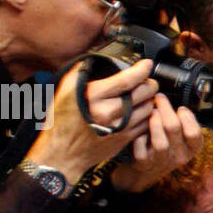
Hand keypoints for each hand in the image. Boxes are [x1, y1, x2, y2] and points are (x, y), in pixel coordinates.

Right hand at [25, 59, 158, 184]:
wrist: (63, 153)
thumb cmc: (63, 121)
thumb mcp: (65, 91)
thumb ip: (81, 71)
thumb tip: (97, 59)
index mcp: (94, 97)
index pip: (127, 80)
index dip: (141, 70)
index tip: (146, 64)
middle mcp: (109, 112)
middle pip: (144, 93)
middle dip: (149, 83)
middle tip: (146, 81)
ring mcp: (120, 127)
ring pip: (148, 108)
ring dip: (149, 100)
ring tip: (142, 96)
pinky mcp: (125, 139)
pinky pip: (146, 123)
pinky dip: (147, 115)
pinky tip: (139, 111)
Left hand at [110, 94, 202, 192]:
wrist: (148, 169)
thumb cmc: (166, 143)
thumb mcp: (180, 135)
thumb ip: (181, 120)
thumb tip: (172, 97)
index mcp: (192, 148)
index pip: (194, 133)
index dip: (187, 117)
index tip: (180, 108)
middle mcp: (179, 157)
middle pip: (173, 128)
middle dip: (165, 108)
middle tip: (159, 98)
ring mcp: (162, 162)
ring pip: (160, 142)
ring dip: (153, 122)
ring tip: (151, 111)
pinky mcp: (145, 165)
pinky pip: (141, 150)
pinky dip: (138, 138)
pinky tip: (138, 131)